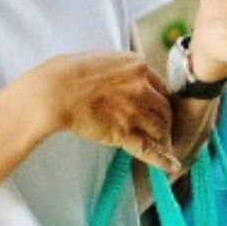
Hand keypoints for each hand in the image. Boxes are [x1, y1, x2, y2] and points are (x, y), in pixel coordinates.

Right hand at [29, 52, 178, 173]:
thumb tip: (127, 78)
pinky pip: (149, 149)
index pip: (162, 87)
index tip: (162, 109)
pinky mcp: (123, 132)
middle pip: (165, 108)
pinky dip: (163, 159)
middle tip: (164, 130)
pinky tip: (172, 166)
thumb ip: (122, 70)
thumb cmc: (70, 73)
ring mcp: (134, 111)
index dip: (163, 101)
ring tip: (163, 145)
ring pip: (160, 128)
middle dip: (166, 121)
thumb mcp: (104, 59)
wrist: (55, 91)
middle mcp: (141, 88)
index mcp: (137, 67)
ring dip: (163, 138)